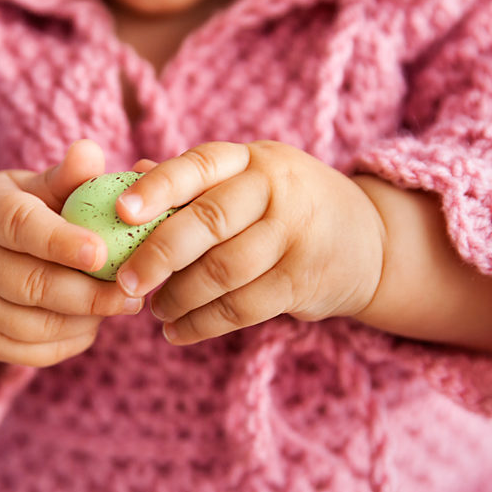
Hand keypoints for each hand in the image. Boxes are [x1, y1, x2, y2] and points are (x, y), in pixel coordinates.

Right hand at [0, 140, 143, 366]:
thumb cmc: (13, 217)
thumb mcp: (29, 190)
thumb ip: (64, 178)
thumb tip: (91, 151)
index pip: (20, 227)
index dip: (60, 242)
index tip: (102, 254)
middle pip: (30, 284)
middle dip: (88, 294)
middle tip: (134, 294)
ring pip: (32, 325)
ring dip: (84, 320)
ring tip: (120, 306)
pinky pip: (30, 353)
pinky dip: (69, 342)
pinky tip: (92, 324)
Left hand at [113, 141, 385, 344]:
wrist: (370, 240)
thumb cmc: (284, 207)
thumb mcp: (246, 181)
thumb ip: (192, 183)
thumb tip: (127, 176)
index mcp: (249, 160)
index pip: (198, 165)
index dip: (158, 187)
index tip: (121, 212)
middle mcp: (275, 189)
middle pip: (209, 221)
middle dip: (159, 255)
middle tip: (126, 282)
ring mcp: (295, 235)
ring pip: (223, 271)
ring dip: (180, 297)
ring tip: (156, 310)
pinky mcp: (303, 280)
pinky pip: (243, 308)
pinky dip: (203, 324)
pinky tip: (179, 331)